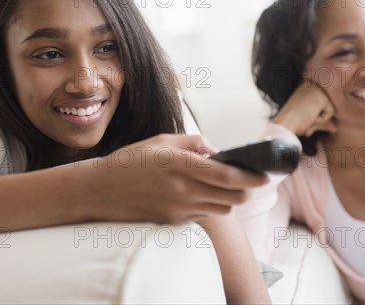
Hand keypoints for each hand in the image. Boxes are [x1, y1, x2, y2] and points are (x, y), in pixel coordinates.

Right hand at [87, 134, 268, 224]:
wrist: (100, 190)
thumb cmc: (129, 162)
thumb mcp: (160, 141)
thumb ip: (192, 143)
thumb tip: (216, 150)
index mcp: (181, 165)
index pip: (228, 175)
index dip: (252, 177)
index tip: (265, 175)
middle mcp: (183, 190)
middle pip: (232, 197)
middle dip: (245, 189)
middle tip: (246, 179)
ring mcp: (178, 209)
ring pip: (221, 209)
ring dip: (228, 198)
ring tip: (220, 185)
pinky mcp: (173, 222)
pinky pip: (203, 215)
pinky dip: (208, 205)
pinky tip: (198, 194)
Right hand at [273, 81, 336, 136]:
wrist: (284, 124)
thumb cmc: (292, 122)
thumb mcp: (308, 119)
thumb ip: (322, 120)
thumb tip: (335, 127)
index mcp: (306, 87)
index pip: (322, 102)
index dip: (317, 116)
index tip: (304, 119)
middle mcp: (312, 84)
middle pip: (327, 105)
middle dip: (320, 119)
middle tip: (305, 124)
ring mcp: (317, 89)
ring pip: (330, 108)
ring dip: (320, 120)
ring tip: (305, 120)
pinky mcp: (322, 96)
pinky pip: (330, 113)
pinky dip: (321, 120)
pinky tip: (309, 118)